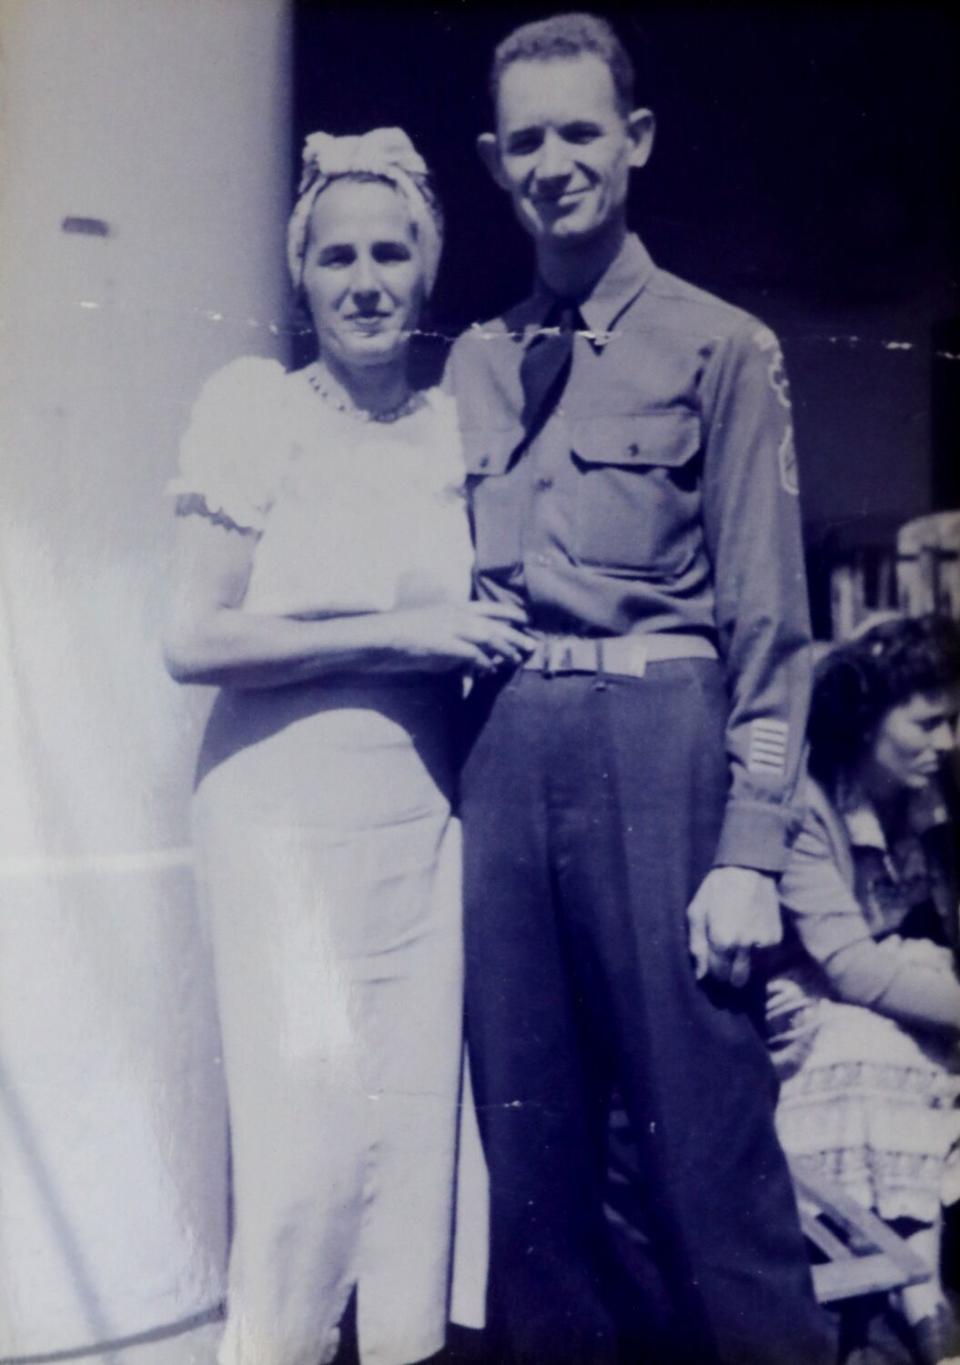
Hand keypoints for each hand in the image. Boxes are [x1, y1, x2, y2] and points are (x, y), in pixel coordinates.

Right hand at [387, 601, 532, 672]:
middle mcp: (456, 614)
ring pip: (488, 637)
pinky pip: (472, 654)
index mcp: (454, 606)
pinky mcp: (445, 643)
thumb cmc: (403, 631)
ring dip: (504, 649)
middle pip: (494, 624)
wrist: (382, 635)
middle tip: (531, 645)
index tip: (525, 618)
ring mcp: (451, 628)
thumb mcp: (432, 625)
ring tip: (515, 660)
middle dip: (515, 635)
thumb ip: (452, 633)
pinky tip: (489, 670)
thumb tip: (467, 648)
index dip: (509, 613)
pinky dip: (482, 663)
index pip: (489, 607)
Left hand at [687, 867, 782, 986]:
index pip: (718, 975)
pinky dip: (757, 955)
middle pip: (738, 981)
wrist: (749, 870)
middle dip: (729, 974)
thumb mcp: (696, 913)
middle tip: (724, 959)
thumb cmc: (717, 889)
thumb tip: (701, 975)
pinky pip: (765, 960)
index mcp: (722, 940)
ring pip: (754, 973)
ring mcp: (764, 944)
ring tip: (738, 946)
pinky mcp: (776, 939)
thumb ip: (697, 946)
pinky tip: (750, 938)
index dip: (713, 971)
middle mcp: (745, 947)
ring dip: (745, 966)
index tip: (712, 962)